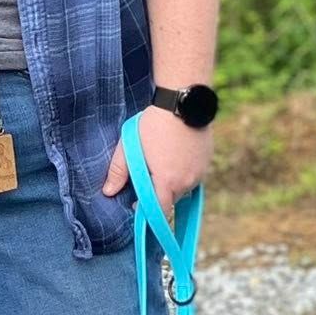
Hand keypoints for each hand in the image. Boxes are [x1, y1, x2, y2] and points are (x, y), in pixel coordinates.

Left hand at [101, 105, 212, 221]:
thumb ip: (119, 172)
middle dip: (158, 195)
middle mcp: (187, 182)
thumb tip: (108, 192)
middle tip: (146, 178)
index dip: (147, 211)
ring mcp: (200, 172)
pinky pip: (194, 177)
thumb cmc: (152, 125)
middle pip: (171, 201)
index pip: (159, 212)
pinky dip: (183, 174)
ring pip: (184, 190)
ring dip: (172, 185)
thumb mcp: (129, 147)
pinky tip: (173, 158)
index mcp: (167, 182)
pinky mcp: (207, 162)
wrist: (183, 102)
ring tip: (160, 164)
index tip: (136, 202)